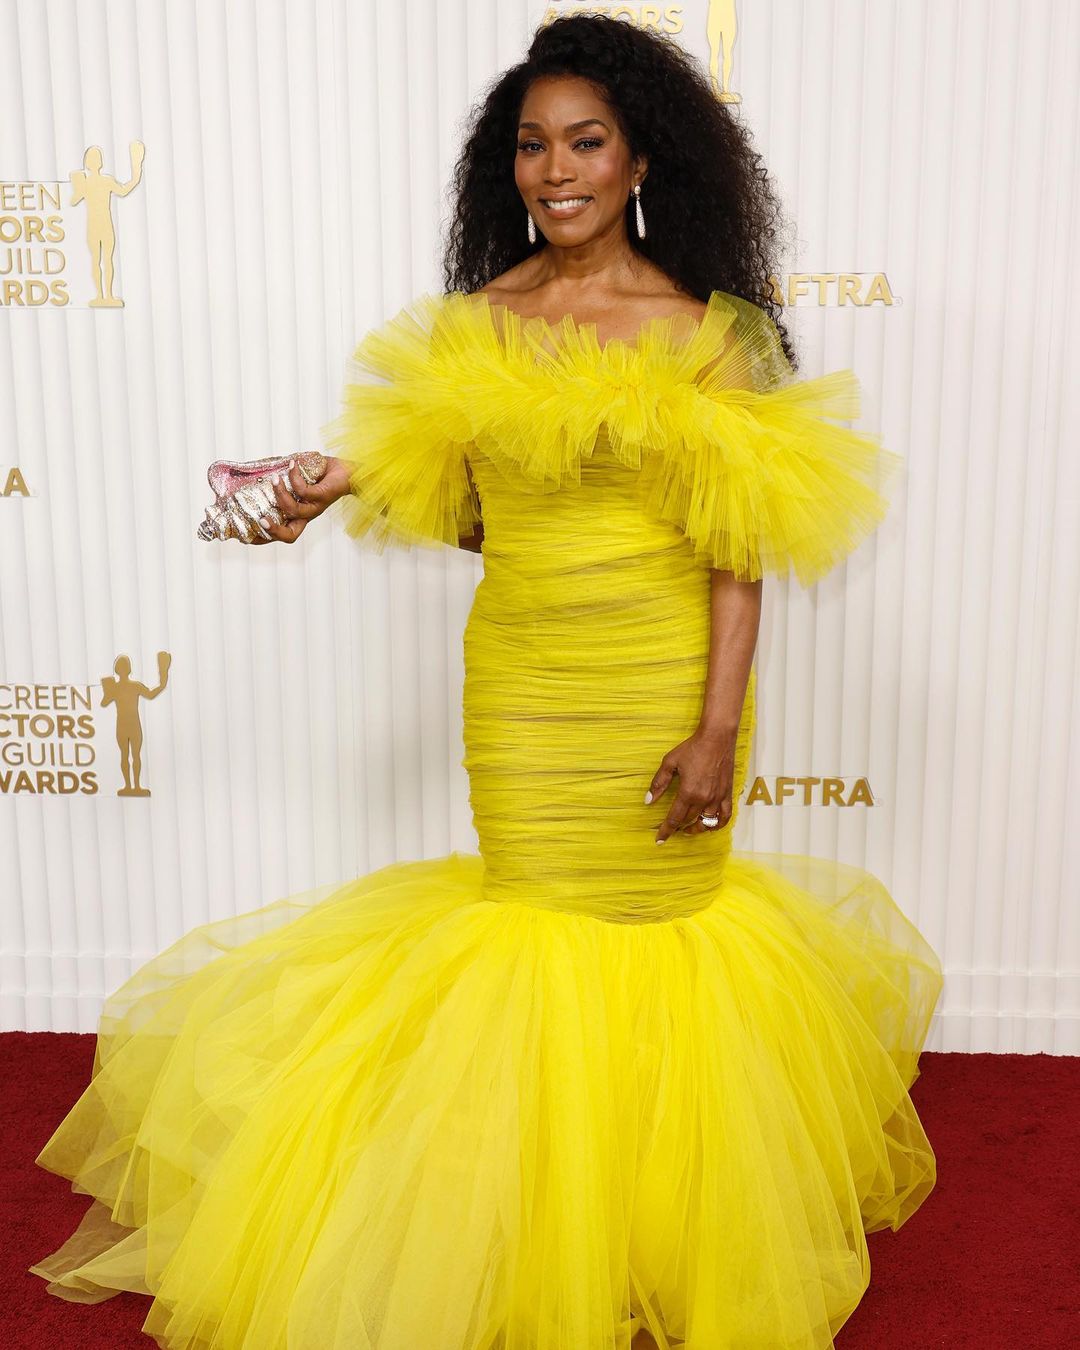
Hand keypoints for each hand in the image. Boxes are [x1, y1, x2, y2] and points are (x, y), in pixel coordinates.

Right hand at [250, 455, 353, 544]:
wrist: (351, 472)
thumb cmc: (324, 476)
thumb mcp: (299, 481)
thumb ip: (283, 480)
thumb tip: (260, 470)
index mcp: (300, 516)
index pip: (282, 534)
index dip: (265, 539)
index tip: (246, 536)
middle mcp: (307, 515)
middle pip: (290, 535)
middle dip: (273, 531)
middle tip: (260, 519)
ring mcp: (316, 507)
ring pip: (294, 511)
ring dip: (280, 495)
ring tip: (274, 479)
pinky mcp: (323, 496)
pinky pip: (304, 491)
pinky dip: (294, 477)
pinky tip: (292, 464)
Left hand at [646, 727, 736, 842]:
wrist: (716, 738)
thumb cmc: (693, 748)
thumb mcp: (670, 763)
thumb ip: (659, 783)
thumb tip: (648, 800)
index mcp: (688, 792)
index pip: (674, 818)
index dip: (666, 830)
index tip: (660, 839)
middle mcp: (704, 798)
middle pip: (689, 821)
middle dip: (679, 828)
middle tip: (671, 829)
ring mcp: (717, 798)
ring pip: (706, 822)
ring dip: (696, 829)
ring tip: (688, 829)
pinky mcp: (727, 794)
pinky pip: (725, 816)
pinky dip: (717, 824)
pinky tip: (710, 825)